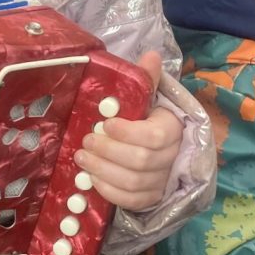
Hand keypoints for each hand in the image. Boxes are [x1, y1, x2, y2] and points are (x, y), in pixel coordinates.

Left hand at [74, 51, 182, 211]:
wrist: (158, 148)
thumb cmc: (146, 119)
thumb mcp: (147, 97)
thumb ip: (147, 79)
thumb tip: (150, 55)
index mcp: (172, 129)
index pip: (155, 136)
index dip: (128, 132)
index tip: (106, 123)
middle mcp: (171, 157)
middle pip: (140, 161)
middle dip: (107, 151)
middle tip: (87, 140)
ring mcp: (161, 181)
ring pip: (132, 182)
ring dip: (102, 170)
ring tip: (81, 157)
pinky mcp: (149, 198)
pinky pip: (129, 200)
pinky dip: (108, 190)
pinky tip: (91, 178)